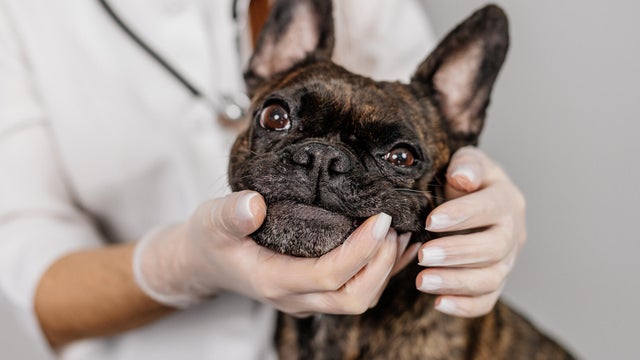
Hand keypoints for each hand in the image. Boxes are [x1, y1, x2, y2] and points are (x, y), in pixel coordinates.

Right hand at [133, 191, 415, 314]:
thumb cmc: (211, 239)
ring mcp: (306, 299)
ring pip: (359, 299)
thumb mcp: (211, 220)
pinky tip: (398, 246)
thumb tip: (253, 205)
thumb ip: (230, 214)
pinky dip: (381, 271)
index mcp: (273, 281)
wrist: (206, 261)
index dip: (360, 251)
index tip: (380, 219)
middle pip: (353, 298)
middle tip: (393, 226)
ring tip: (401, 231)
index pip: (328, 276)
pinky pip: (356, 290)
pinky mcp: (314, 291)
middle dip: (381, 266)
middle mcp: (295, 297)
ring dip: (385, 270)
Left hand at [416, 147, 525, 316]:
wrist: (470, 198)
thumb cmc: (462, 179)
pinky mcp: (495, 281)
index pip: (490, 209)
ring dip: (456, 283)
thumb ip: (465, 165)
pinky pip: (486, 301)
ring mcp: (506, 260)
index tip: (430, 221)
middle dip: (456, 253)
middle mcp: (513, 232)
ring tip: (421, 281)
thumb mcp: (465, 162)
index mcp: (506, 200)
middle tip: (422, 255)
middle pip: (493, 249)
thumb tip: (462, 177)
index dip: (462, 216)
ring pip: (490, 279)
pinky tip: (438, 303)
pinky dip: (464, 306)